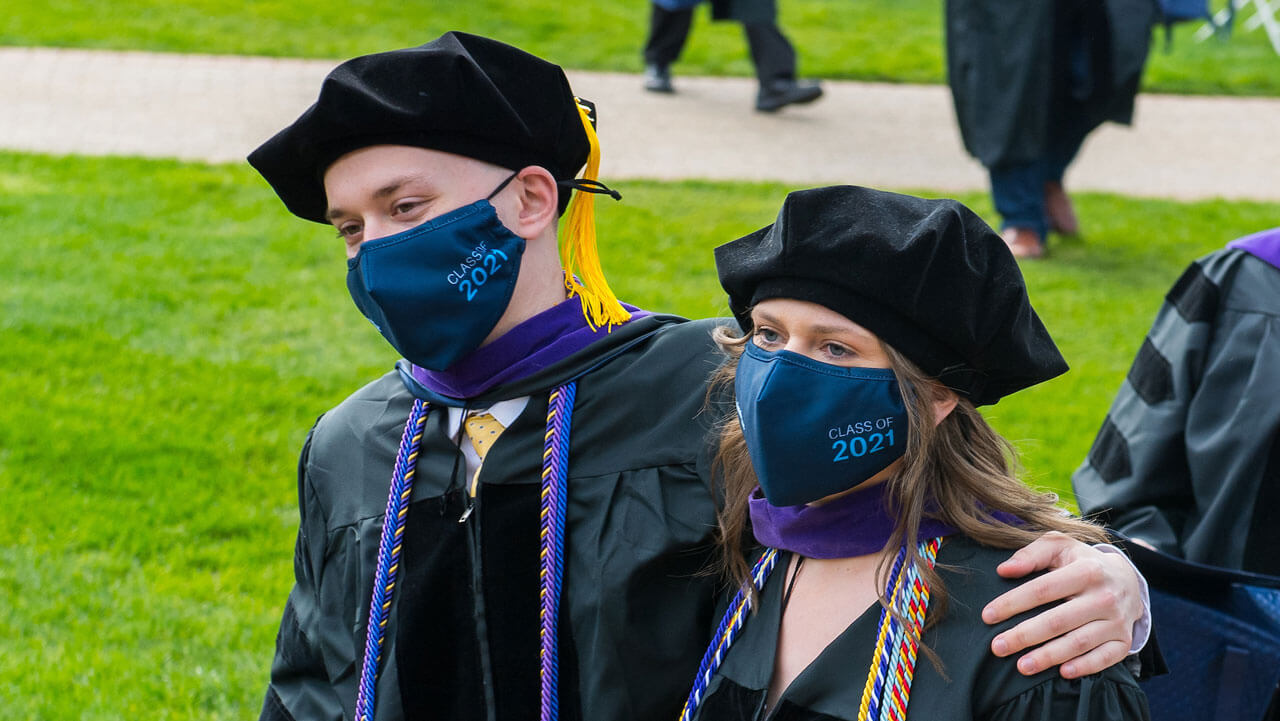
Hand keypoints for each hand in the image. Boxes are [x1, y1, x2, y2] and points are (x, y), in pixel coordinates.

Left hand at [982, 531, 1142, 678]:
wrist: (1128, 579)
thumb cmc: (1081, 562)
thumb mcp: (1059, 546)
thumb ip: (1031, 554)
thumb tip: (1004, 570)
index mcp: (1085, 571)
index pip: (1042, 589)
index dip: (1013, 603)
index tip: (987, 616)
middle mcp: (1104, 597)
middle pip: (1058, 621)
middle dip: (1024, 636)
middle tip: (997, 647)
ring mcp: (1116, 621)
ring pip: (1078, 643)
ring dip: (1048, 657)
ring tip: (1021, 666)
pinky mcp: (1124, 640)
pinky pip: (1105, 658)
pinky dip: (1084, 667)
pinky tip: (1062, 672)